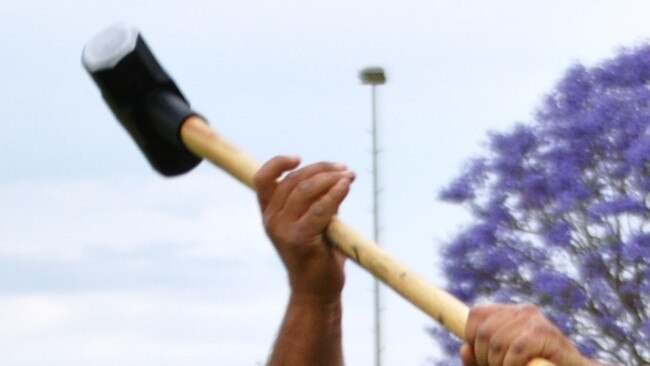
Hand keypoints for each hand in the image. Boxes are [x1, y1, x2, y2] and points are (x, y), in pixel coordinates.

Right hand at [254, 156, 354, 302]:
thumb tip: (337, 175)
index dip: (277, 163)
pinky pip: (319, 209)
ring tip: (349, 176)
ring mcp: (282, 230)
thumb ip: (318, 199)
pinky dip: (335, 194)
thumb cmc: (319, 256)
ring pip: (304, 190)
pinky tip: (346, 186)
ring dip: (330, 179)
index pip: (263, 179)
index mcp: (270, 214)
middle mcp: (271, 220)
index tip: (298, 157)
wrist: (317, 292)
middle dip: (321, 169)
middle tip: (344, 169)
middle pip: (292, 180)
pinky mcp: (298, 239)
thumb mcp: (316, 221)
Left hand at [462, 304, 594, 365]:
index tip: (482, 359)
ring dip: (500, 365)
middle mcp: (521, 311)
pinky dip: (512, 365)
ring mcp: (534, 319)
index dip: (472, 339)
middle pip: (484, 332)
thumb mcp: (500, 363)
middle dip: (485, 358)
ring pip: (497, 343)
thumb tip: (464, 349)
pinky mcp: (546, 332)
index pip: (476, 315)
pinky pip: (517, 349)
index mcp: (508, 314)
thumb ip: (479, 359)